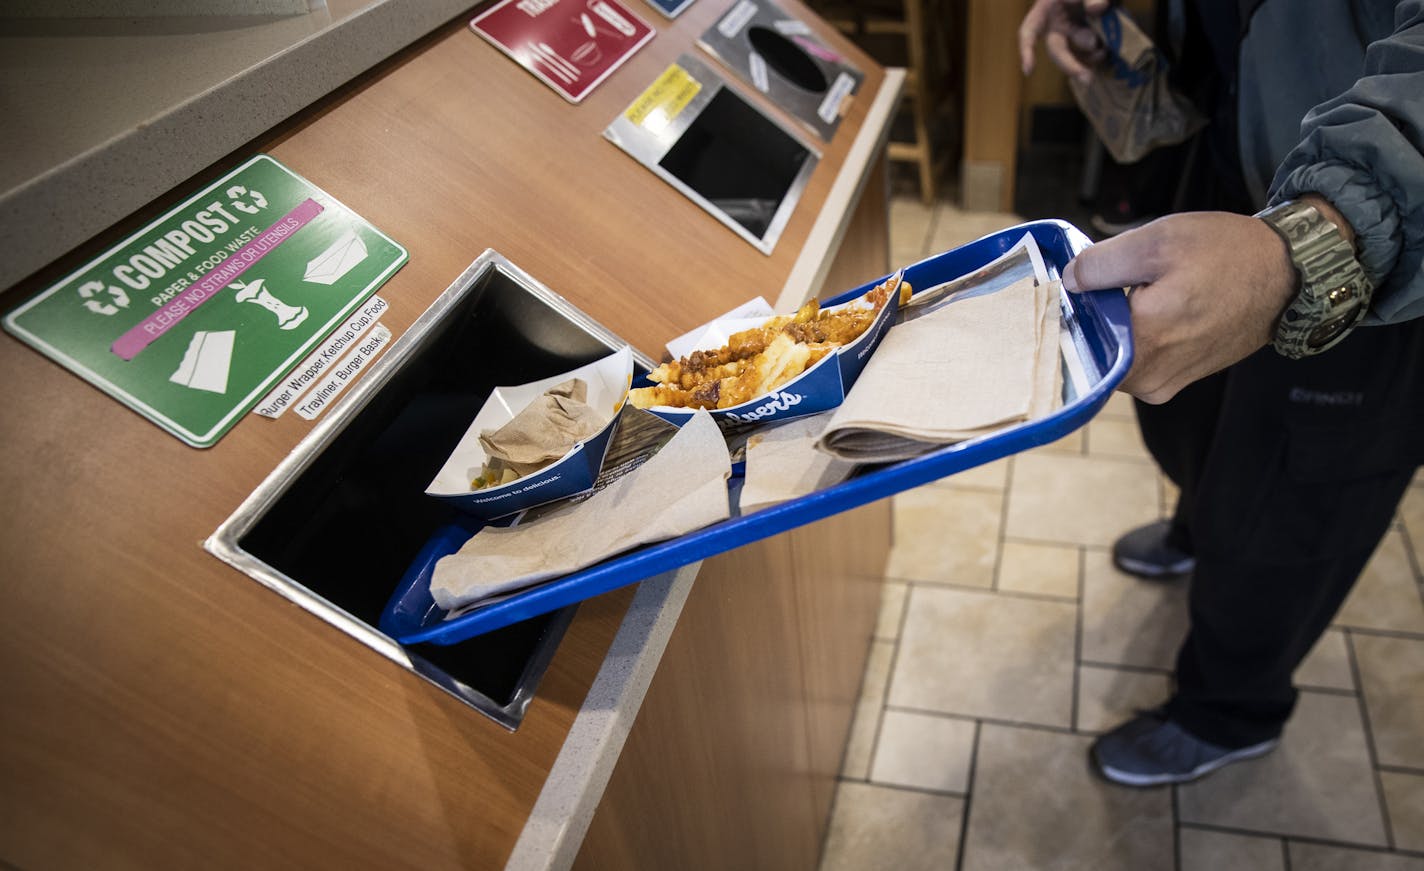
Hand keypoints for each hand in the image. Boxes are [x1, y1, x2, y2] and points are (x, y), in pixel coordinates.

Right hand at [1018, 0, 1109, 83]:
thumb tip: (1098, 7)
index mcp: (1045, 11)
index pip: (1029, 31)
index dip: (1027, 50)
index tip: (1029, 70)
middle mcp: (1056, 27)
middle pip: (1057, 51)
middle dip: (1071, 66)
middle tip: (1087, 79)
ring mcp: (1072, 34)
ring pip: (1076, 53)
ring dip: (1088, 58)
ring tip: (1103, 53)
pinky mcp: (1089, 38)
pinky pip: (1090, 52)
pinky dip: (1098, 55)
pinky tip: (1106, 53)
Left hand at [1061, 212, 1298, 402]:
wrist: (1286, 274)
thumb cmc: (1226, 254)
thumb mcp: (1158, 241)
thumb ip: (1102, 264)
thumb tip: (1068, 281)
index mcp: (1144, 341)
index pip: (1074, 342)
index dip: (1067, 314)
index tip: (1069, 291)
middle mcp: (1150, 376)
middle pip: (1092, 354)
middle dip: (1090, 321)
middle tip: (1099, 286)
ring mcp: (1164, 384)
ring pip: (1113, 359)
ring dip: (1113, 330)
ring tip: (1130, 295)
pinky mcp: (1177, 381)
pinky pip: (1136, 363)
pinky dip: (1134, 339)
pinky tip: (1147, 310)